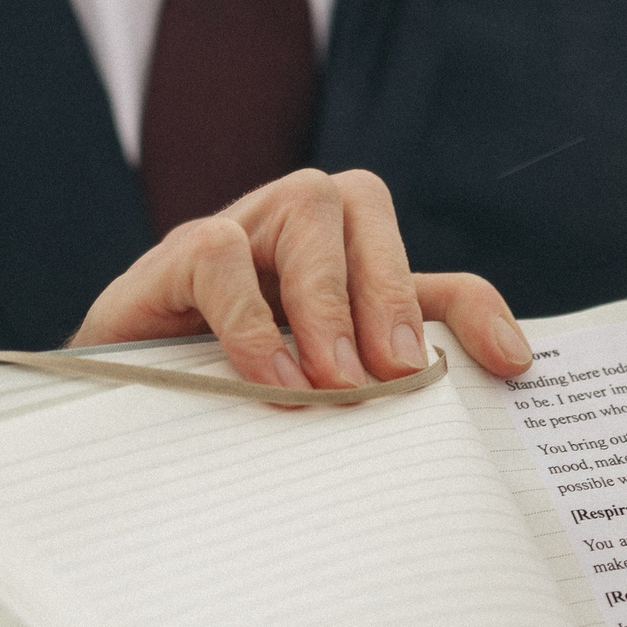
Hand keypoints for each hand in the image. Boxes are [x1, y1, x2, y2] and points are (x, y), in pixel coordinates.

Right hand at [70, 168, 535, 387]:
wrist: (115, 422)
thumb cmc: (223, 412)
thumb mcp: (314, 403)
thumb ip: (380, 392)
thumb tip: (476, 402)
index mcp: (340, 278)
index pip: (428, 272)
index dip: (476, 310)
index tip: (511, 368)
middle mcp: (290, 236)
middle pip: (364, 205)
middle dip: (389, 293)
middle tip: (394, 379)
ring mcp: (232, 236)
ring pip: (307, 205)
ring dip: (329, 298)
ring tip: (332, 382)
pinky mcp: (169, 262)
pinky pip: (219, 252)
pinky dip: (253, 317)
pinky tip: (269, 376)